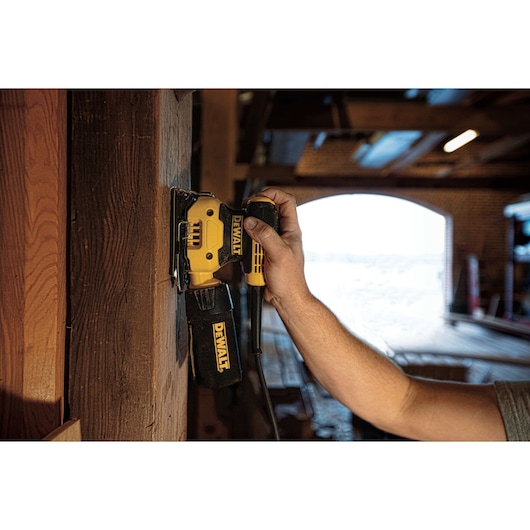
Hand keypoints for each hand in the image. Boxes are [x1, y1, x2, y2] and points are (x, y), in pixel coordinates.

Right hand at [243, 188, 310, 307]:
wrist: (285, 298)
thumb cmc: (290, 280)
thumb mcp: (278, 254)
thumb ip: (264, 235)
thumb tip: (251, 221)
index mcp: (291, 230)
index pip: (286, 201)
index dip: (273, 194)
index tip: (258, 198)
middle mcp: (282, 234)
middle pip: (268, 211)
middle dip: (255, 212)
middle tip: (246, 213)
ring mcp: (272, 243)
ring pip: (257, 227)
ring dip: (250, 233)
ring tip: (247, 238)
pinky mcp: (263, 253)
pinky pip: (251, 243)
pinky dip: (247, 247)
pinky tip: (248, 254)